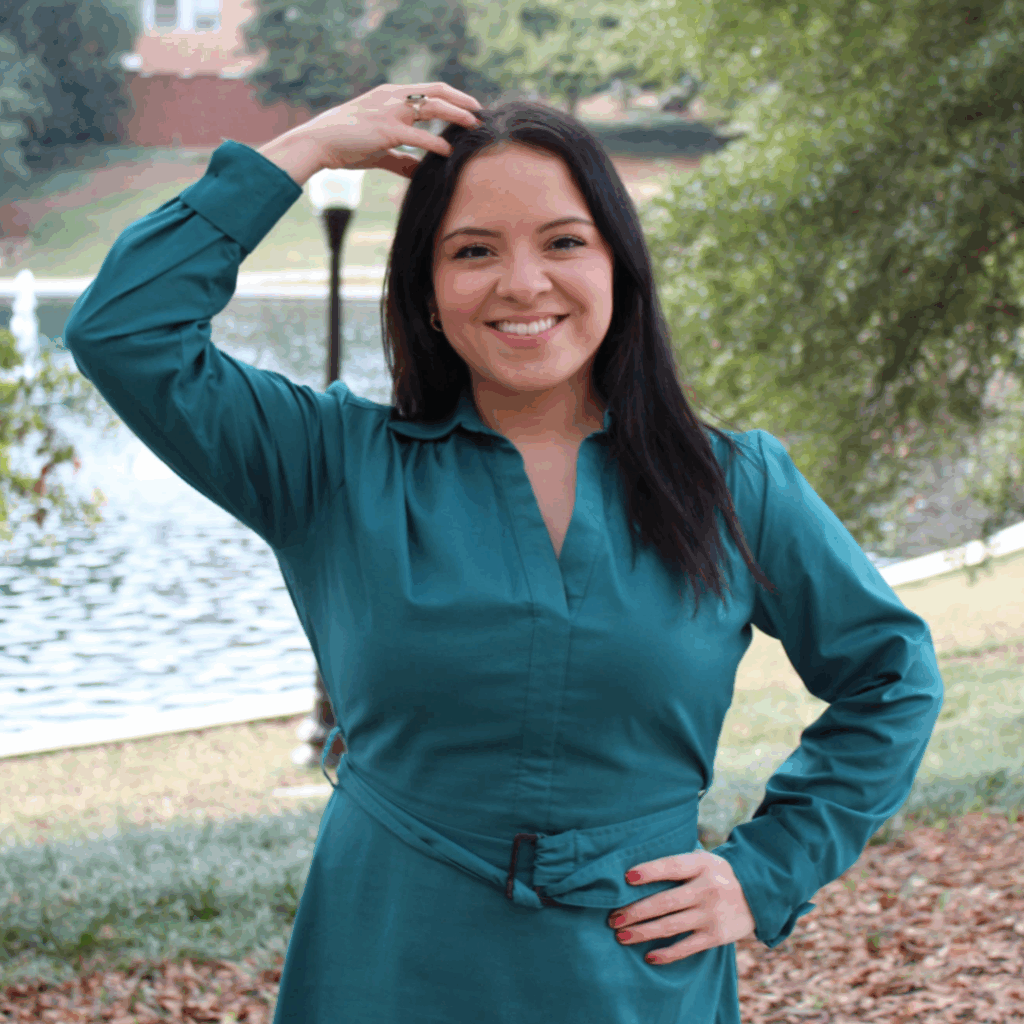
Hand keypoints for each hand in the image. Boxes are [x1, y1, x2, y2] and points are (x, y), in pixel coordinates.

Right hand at [297, 82, 483, 179]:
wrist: (318, 142)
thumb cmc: (346, 144)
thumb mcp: (379, 149)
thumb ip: (401, 159)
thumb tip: (419, 172)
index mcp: (391, 96)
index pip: (429, 90)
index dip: (453, 97)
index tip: (470, 108)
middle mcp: (392, 97)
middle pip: (437, 92)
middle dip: (462, 102)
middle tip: (481, 114)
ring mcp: (389, 111)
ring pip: (432, 107)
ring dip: (457, 116)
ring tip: (474, 127)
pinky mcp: (386, 130)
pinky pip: (418, 135)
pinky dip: (436, 143)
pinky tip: (449, 151)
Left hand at [607, 851, 755, 964]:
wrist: (758, 894)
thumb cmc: (717, 873)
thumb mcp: (704, 859)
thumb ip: (678, 862)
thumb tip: (636, 869)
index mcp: (702, 864)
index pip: (672, 866)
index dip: (649, 871)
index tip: (627, 877)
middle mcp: (707, 889)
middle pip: (665, 901)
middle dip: (636, 911)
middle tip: (613, 918)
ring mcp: (712, 914)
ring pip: (671, 926)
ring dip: (643, 932)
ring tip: (621, 935)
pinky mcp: (716, 936)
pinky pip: (687, 947)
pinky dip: (667, 953)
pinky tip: (649, 956)